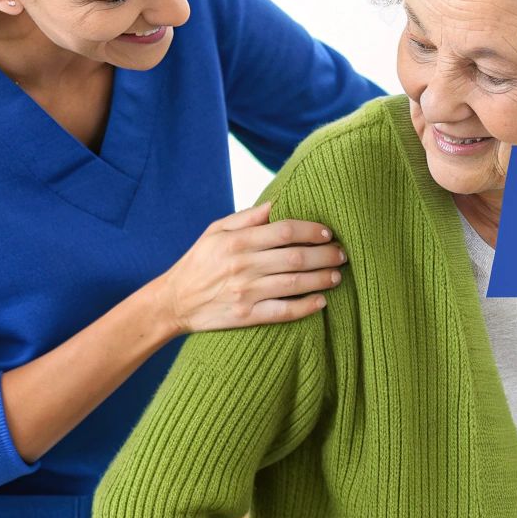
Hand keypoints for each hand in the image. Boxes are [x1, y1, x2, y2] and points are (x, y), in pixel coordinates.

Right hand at [155, 202, 344, 333]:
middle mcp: (243, 266)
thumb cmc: (198, 261)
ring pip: (294, 284)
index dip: (311, 230)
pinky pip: (282, 312)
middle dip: (325, 255)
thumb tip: (278, 201)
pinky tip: (321, 302)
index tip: (328, 232)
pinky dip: (305, 307)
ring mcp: (245, 293)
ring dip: (321, 279)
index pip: (284, 231)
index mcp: (237, 241)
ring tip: (337, 275)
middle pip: (295, 257)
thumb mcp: (216, 231)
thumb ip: (247, 217)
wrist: (173, 302)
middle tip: (343, 253)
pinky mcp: (245, 316)